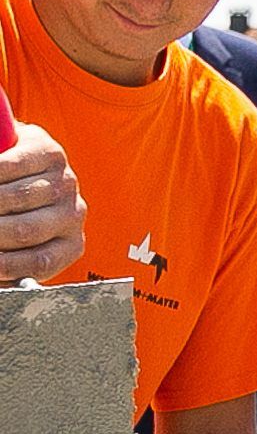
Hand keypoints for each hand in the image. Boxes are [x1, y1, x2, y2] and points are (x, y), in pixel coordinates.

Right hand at [0, 122, 84, 282]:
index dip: (4, 265)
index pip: (38, 263)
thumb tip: (3, 281)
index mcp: (69, 245)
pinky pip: (10, 166)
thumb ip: (8, 257)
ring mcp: (66, 182)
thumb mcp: (11, 241)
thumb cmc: (10, 211)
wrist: (17, 160)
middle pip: (25, 230)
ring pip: (15, 198)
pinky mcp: (49, 152)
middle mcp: (74, 214)